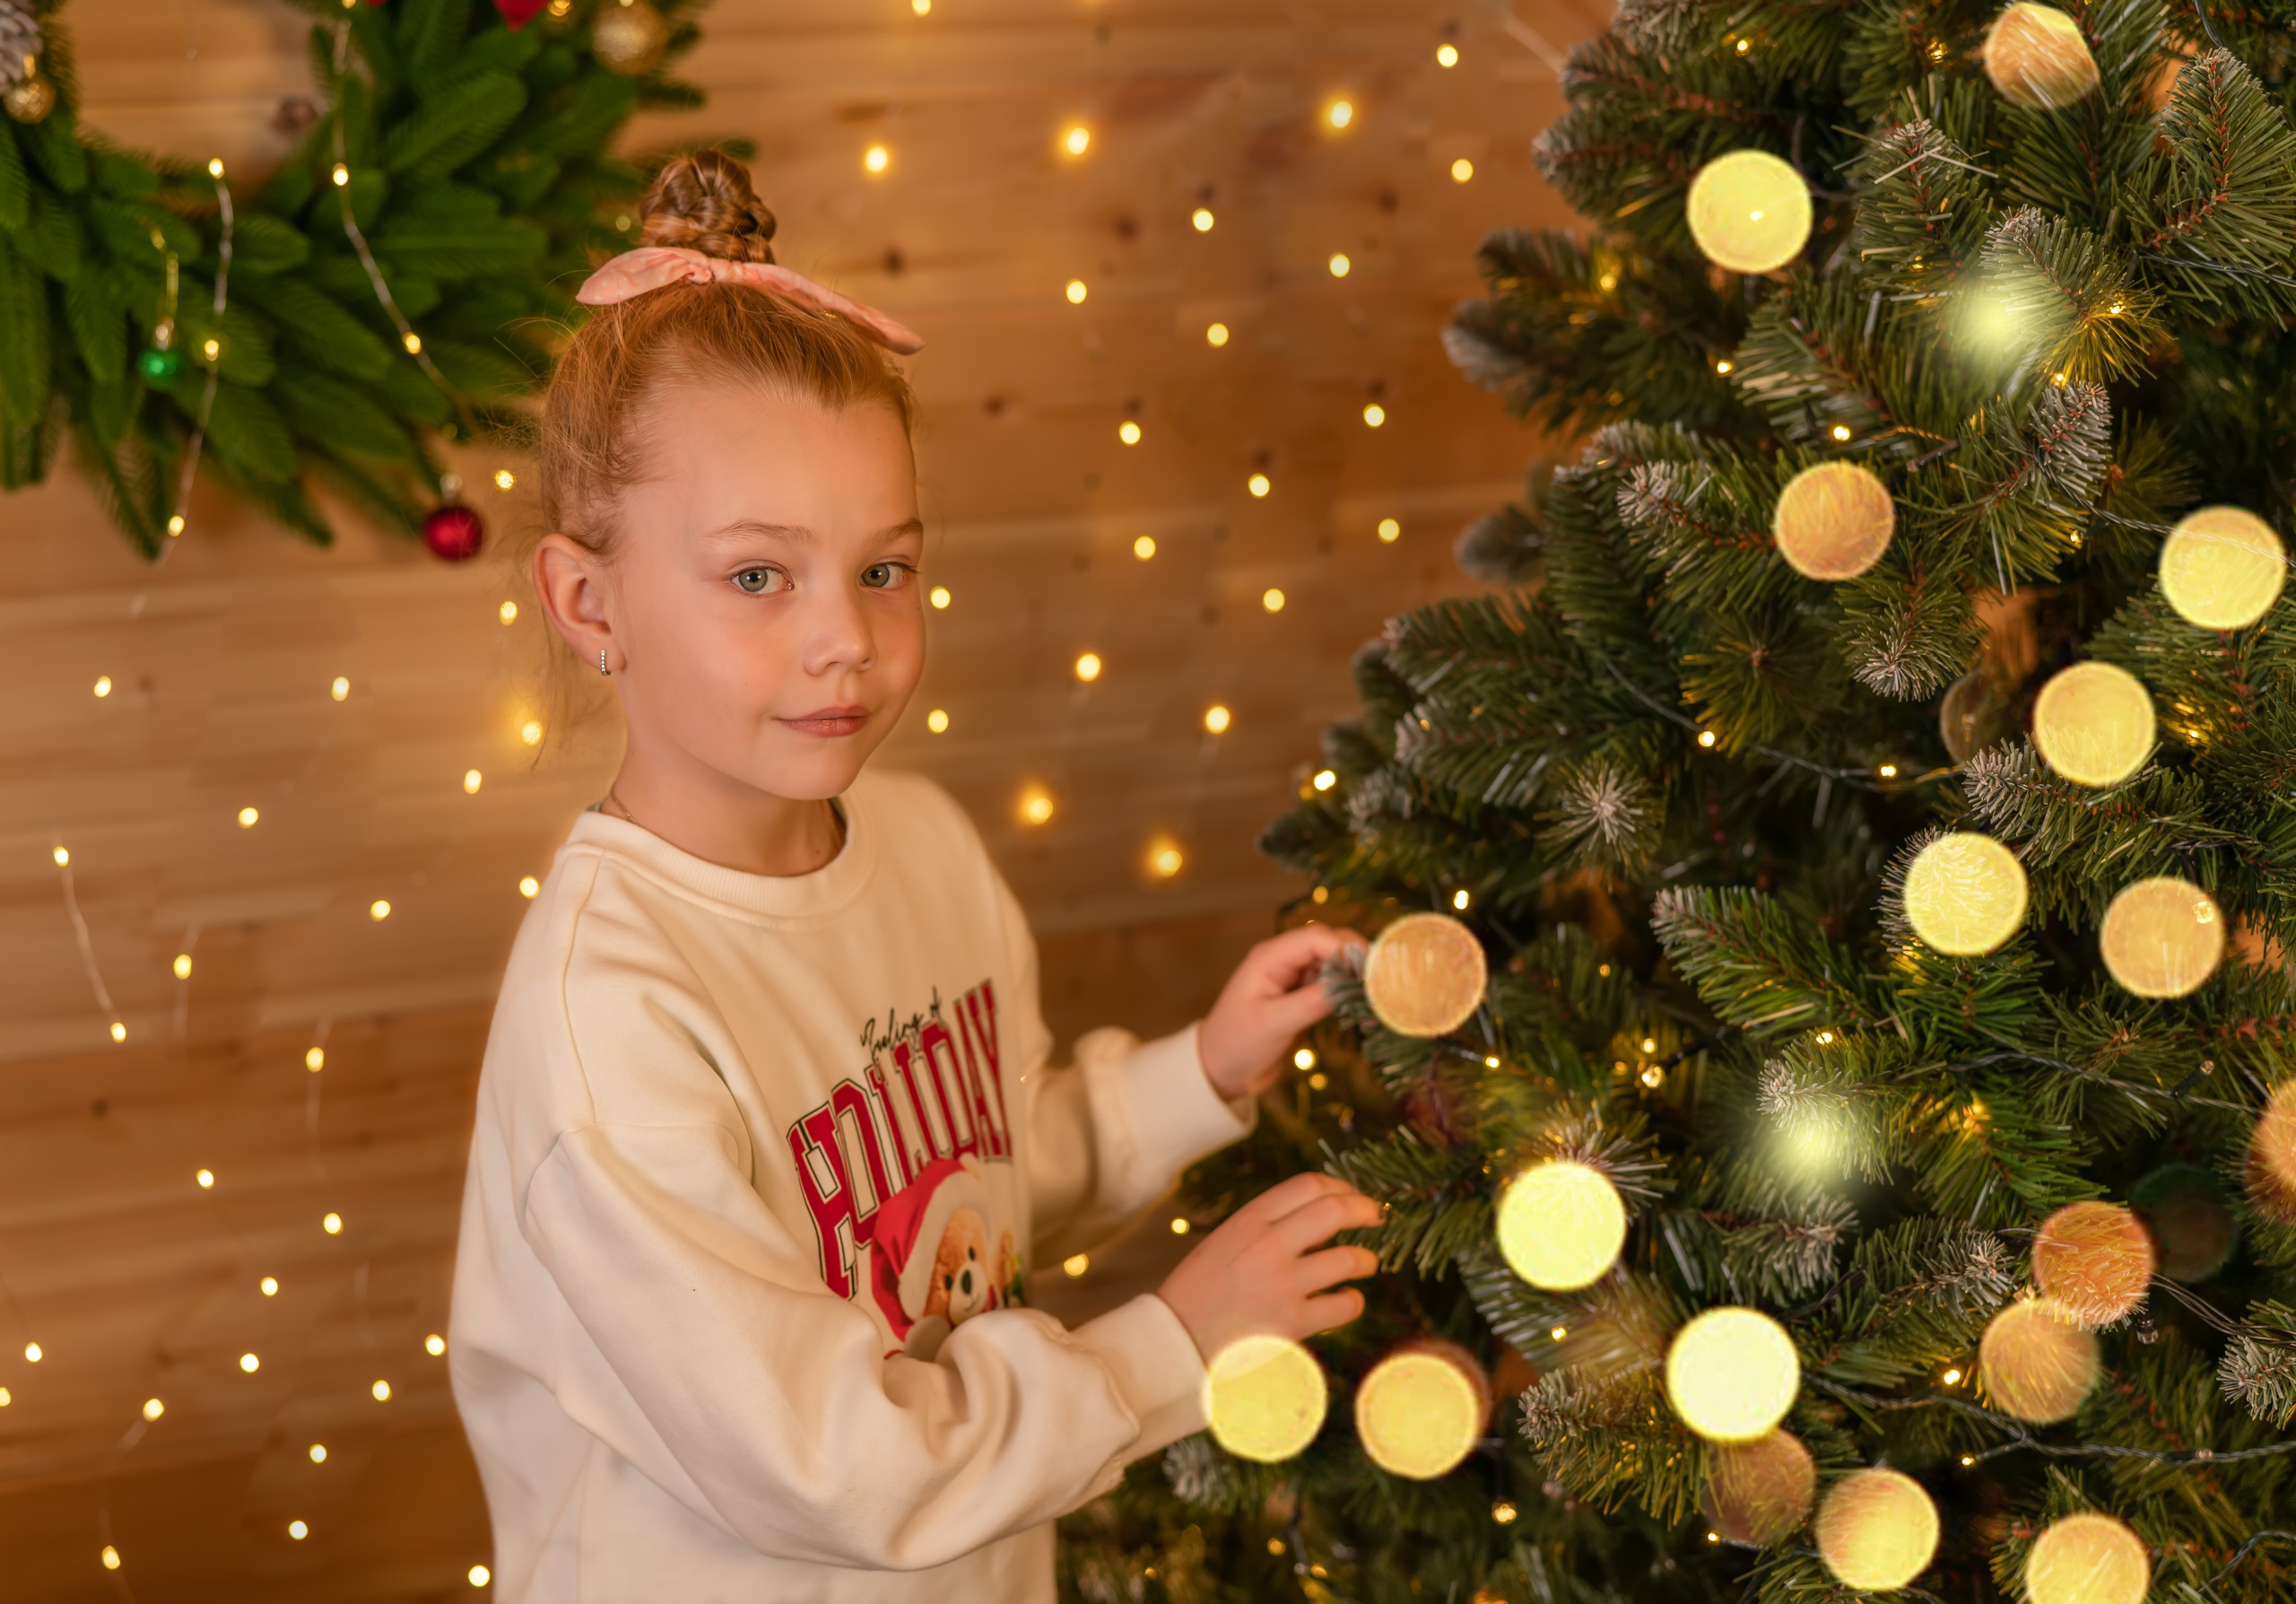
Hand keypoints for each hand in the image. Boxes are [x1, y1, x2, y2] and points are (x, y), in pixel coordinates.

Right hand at [1157, 1173, 1382, 1361]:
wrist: (1174, 1342)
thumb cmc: (1197, 1293)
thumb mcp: (1222, 1243)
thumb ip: (1263, 1228)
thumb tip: (1318, 1220)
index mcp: (1248, 1220)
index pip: (1308, 1186)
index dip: (1340, 1186)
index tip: (1351, 1196)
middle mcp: (1268, 1245)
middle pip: (1336, 1210)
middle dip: (1365, 1210)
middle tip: (1376, 1218)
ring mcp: (1283, 1283)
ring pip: (1349, 1259)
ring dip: (1366, 1260)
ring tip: (1365, 1263)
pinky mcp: (1292, 1323)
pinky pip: (1344, 1306)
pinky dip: (1353, 1302)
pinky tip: (1348, 1301)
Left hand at [1196, 925, 1364, 1100]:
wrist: (1219, 1070)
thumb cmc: (1236, 1044)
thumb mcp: (1272, 1024)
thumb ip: (1309, 1003)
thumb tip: (1349, 987)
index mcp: (1270, 958)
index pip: (1316, 937)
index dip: (1345, 950)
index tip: (1370, 974)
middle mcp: (1285, 961)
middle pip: (1330, 944)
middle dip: (1356, 960)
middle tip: (1381, 986)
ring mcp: (1295, 978)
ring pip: (1336, 964)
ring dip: (1356, 978)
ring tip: (1377, 1000)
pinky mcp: (1304, 996)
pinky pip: (1333, 985)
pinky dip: (1350, 994)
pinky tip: (1365, 1011)